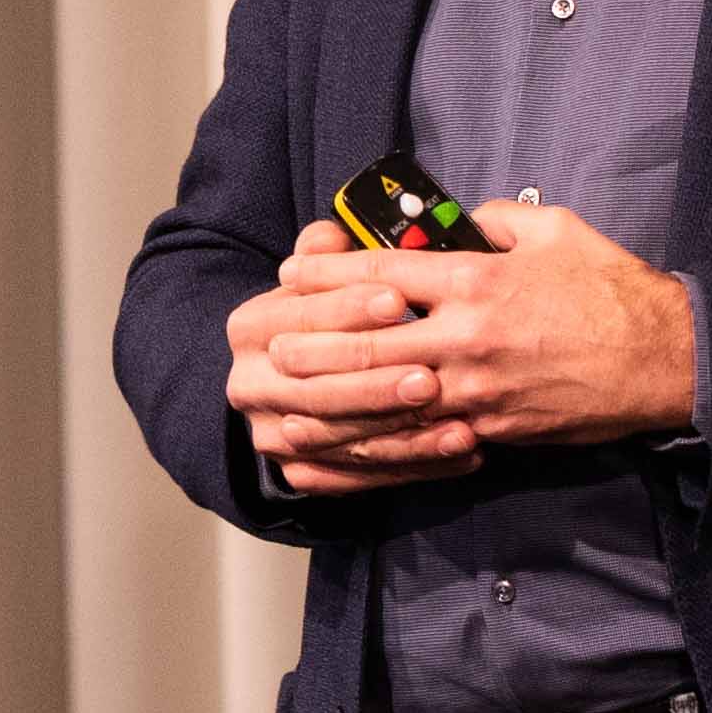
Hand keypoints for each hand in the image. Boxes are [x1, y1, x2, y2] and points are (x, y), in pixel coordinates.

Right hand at [226, 229, 479, 495]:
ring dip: (404, 434)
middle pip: (317, 388)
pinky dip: (412, 466)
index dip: (347, 308)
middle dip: (376, 382)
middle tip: (430, 375)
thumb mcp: (323, 276)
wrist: (300, 383)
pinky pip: (359, 476)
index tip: (399, 300)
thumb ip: (330, 253)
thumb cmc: (329, 318)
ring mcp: (272, 435)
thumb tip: (335, 236)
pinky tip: (458, 453)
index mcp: (250, 328)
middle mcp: (250, 384)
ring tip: (461, 424)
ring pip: (341, 438)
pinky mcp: (300, 472)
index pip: (298, 317)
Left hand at [262, 204, 698, 469]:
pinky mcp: (496, 429)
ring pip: (388, 400)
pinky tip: (350, 444)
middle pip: (370, 343)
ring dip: (333, 402)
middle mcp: (468, 337)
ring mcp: (480, 390)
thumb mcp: (553, 230)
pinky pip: (427, 438)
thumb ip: (495, 220)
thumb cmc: (611, 287)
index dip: (329, 274)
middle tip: (271, 347)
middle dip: (314, 346)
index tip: (292, 270)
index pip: (383, 273)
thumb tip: (458, 222)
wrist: (667, 359)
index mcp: (477, 280)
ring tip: (289, 402)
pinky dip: (383, 443)